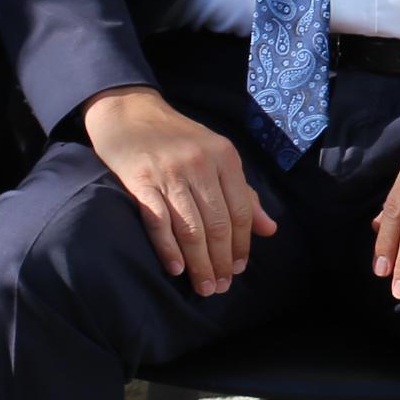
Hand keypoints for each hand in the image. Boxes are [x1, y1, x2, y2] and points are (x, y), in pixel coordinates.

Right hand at [86, 87, 277, 295]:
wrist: (129, 112)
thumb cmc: (177, 139)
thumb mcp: (216, 156)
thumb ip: (243, 192)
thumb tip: (269, 230)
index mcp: (224, 157)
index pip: (240, 211)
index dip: (242, 245)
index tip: (239, 270)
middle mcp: (200, 164)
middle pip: (217, 224)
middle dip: (221, 261)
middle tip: (220, 288)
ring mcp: (169, 173)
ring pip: (191, 227)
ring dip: (199, 263)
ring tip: (204, 287)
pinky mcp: (140, 180)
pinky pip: (158, 220)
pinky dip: (169, 248)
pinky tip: (176, 269)